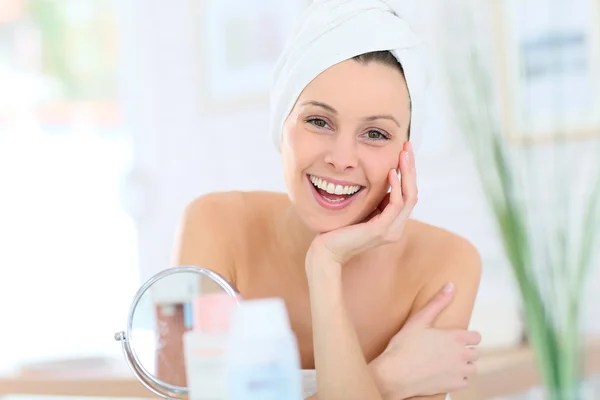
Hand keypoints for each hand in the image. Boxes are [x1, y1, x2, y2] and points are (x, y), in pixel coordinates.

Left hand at [307, 142, 416, 264]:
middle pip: (413, 194)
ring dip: (407, 174)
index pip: (408, 195)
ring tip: (403, 155)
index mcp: (393, 223)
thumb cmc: (340, 230)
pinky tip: (391, 172)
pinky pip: (396, 205)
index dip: (408, 173)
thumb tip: (385, 179)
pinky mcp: (381, 230)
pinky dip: (396, 187)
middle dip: (411, 169)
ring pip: (409, 198)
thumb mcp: (363, 210)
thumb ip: (376, 200)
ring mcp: (391, 230)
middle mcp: (396, 228)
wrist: (327, 251)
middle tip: (408, 147)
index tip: (404, 152)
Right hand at [371, 283, 480, 398]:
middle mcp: (462, 355)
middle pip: (476, 353)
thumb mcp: (419, 320)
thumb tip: (451, 285)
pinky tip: (445, 374)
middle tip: (448, 350)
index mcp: (456, 337)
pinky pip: (464, 382)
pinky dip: (457, 378)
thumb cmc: (404, 345)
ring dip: (463, 365)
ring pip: (472, 368)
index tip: (457, 338)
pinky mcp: (454, 386)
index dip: (468, 337)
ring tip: (448, 363)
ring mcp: (459, 371)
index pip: (476, 337)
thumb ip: (438, 302)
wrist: (396, 373)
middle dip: (465, 351)